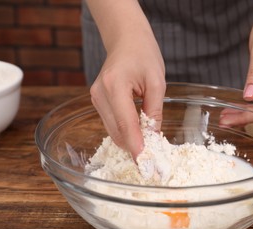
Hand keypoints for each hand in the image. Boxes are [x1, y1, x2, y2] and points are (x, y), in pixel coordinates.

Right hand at [88, 0, 165, 158]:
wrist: (126, 39)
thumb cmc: (143, 54)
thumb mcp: (157, 82)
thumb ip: (154, 111)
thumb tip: (153, 138)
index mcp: (114, 85)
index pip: (126, 124)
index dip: (136, 147)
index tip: (146, 165)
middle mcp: (99, 94)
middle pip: (117, 132)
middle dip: (135, 148)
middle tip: (154, 161)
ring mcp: (95, 98)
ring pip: (113, 131)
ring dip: (130, 141)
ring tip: (150, 147)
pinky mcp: (97, 101)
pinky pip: (112, 124)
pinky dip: (125, 132)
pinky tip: (139, 133)